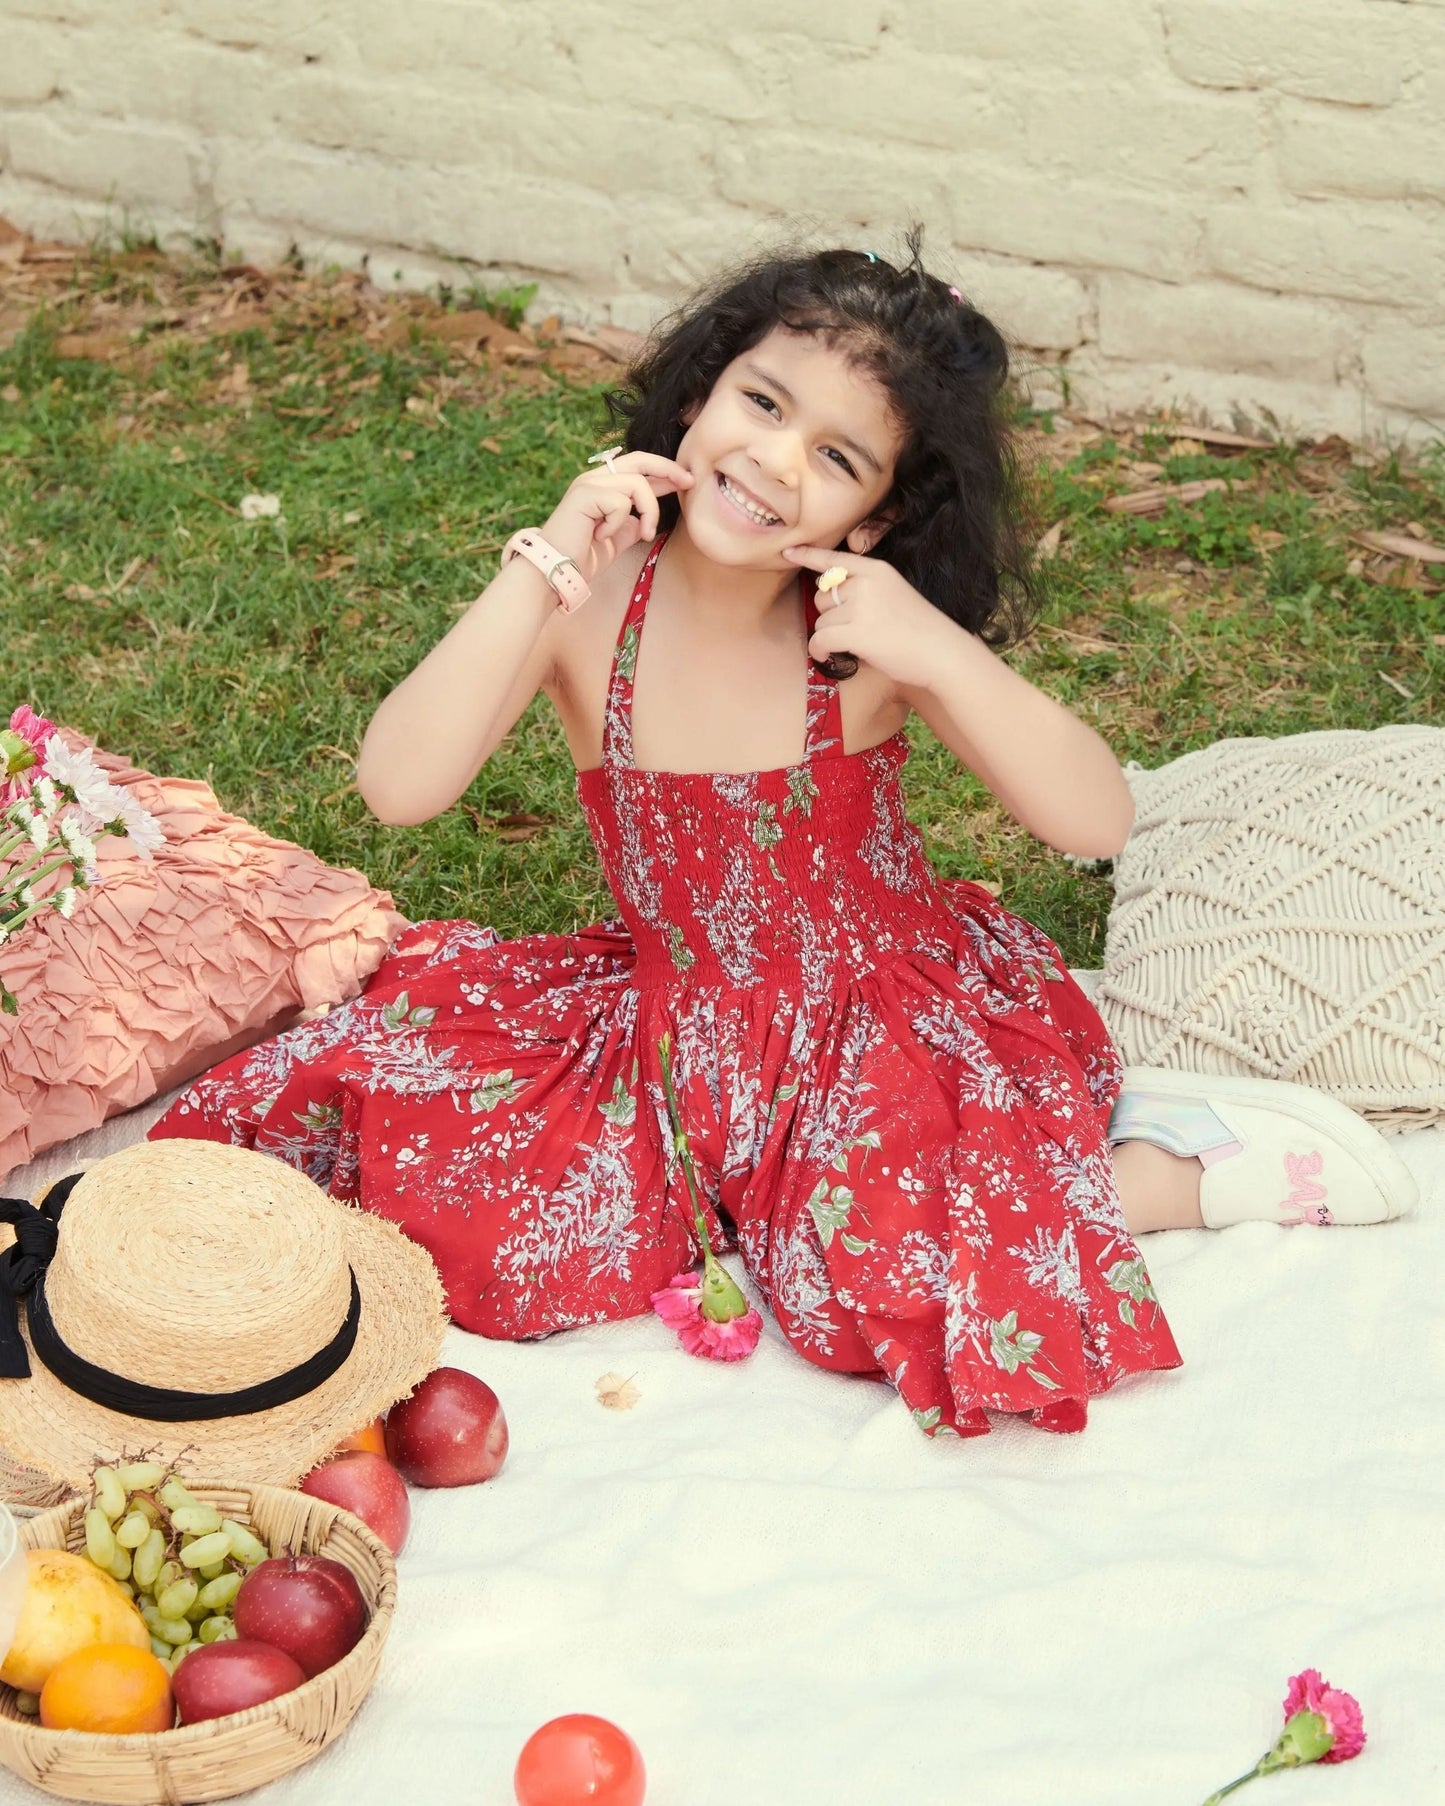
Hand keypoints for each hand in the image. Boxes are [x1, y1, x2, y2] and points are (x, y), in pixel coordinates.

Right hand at [541, 452, 692, 584]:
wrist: (556, 571)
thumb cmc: (582, 557)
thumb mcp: (617, 538)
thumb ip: (632, 523)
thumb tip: (646, 518)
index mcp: (603, 486)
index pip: (639, 469)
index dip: (665, 472)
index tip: (687, 481)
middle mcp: (595, 478)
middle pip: (641, 460)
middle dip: (669, 469)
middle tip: (688, 483)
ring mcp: (589, 483)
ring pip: (637, 483)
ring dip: (649, 511)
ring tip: (644, 534)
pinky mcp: (585, 493)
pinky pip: (621, 502)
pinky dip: (618, 523)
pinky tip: (601, 536)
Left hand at [783, 545, 951, 688]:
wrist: (941, 651)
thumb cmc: (919, 628)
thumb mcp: (894, 593)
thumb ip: (866, 589)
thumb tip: (831, 597)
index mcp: (876, 570)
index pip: (835, 559)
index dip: (808, 555)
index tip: (788, 552)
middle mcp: (866, 583)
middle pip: (822, 596)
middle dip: (831, 615)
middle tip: (855, 629)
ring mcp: (860, 607)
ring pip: (820, 621)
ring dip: (830, 636)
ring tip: (856, 644)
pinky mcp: (855, 632)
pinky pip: (819, 639)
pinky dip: (820, 651)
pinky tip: (830, 656)